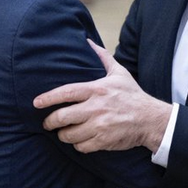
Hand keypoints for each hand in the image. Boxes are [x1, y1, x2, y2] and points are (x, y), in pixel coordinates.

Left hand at [35, 40, 170, 152]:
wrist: (150, 119)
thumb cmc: (133, 95)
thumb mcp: (119, 73)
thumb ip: (103, 57)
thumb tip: (88, 41)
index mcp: (96, 90)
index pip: (65, 93)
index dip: (48, 98)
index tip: (36, 102)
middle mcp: (95, 108)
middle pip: (61, 117)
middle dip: (50, 122)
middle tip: (48, 123)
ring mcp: (99, 126)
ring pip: (68, 135)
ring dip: (64, 135)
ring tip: (65, 132)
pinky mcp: (103, 141)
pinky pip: (80, 146)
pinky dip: (78, 145)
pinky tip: (81, 140)